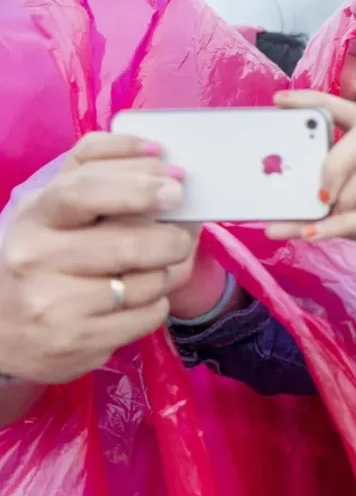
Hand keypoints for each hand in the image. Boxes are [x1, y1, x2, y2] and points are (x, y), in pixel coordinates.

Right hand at [0, 133, 194, 383]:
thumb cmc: (42, 256)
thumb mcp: (54, 209)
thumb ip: (98, 172)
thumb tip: (158, 152)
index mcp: (35, 215)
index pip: (82, 190)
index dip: (135, 184)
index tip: (175, 183)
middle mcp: (36, 259)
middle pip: (126, 243)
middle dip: (170, 238)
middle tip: (181, 236)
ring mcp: (53, 305)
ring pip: (145, 282)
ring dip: (164, 273)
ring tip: (151, 269)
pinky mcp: (76, 342)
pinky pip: (147, 316)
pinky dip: (156, 304)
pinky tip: (137, 299)